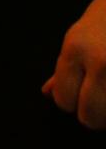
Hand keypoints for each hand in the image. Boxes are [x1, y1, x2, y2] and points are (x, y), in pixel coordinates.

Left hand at [43, 0, 105, 127]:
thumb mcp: (83, 31)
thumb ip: (67, 65)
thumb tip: (48, 92)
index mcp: (76, 48)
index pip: (63, 100)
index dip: (74, 100)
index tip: (86, 91)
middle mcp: (100, 62)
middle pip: (89, 117)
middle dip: (97, 112)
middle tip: (105, 93)